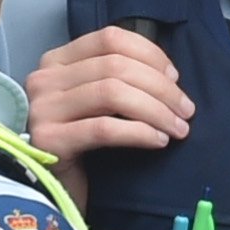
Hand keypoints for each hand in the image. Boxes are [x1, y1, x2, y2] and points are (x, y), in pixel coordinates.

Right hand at [25, 26, 194, 167]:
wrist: (50, 190)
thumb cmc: (81, 145)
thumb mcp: (95, 103)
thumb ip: (118, 80)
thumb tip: (168, 77)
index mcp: (57, 61)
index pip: (110, 39)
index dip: (150, 54)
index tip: (174, 79)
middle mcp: (45, 79)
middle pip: (115, 67)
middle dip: (161, 88)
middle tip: (185, 111)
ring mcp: (43, 109)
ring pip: (112, 94)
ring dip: (155, 110)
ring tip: (177, 128)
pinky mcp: (49, 140)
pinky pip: (104, 129)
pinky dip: (138, 132)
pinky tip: (158, 141)